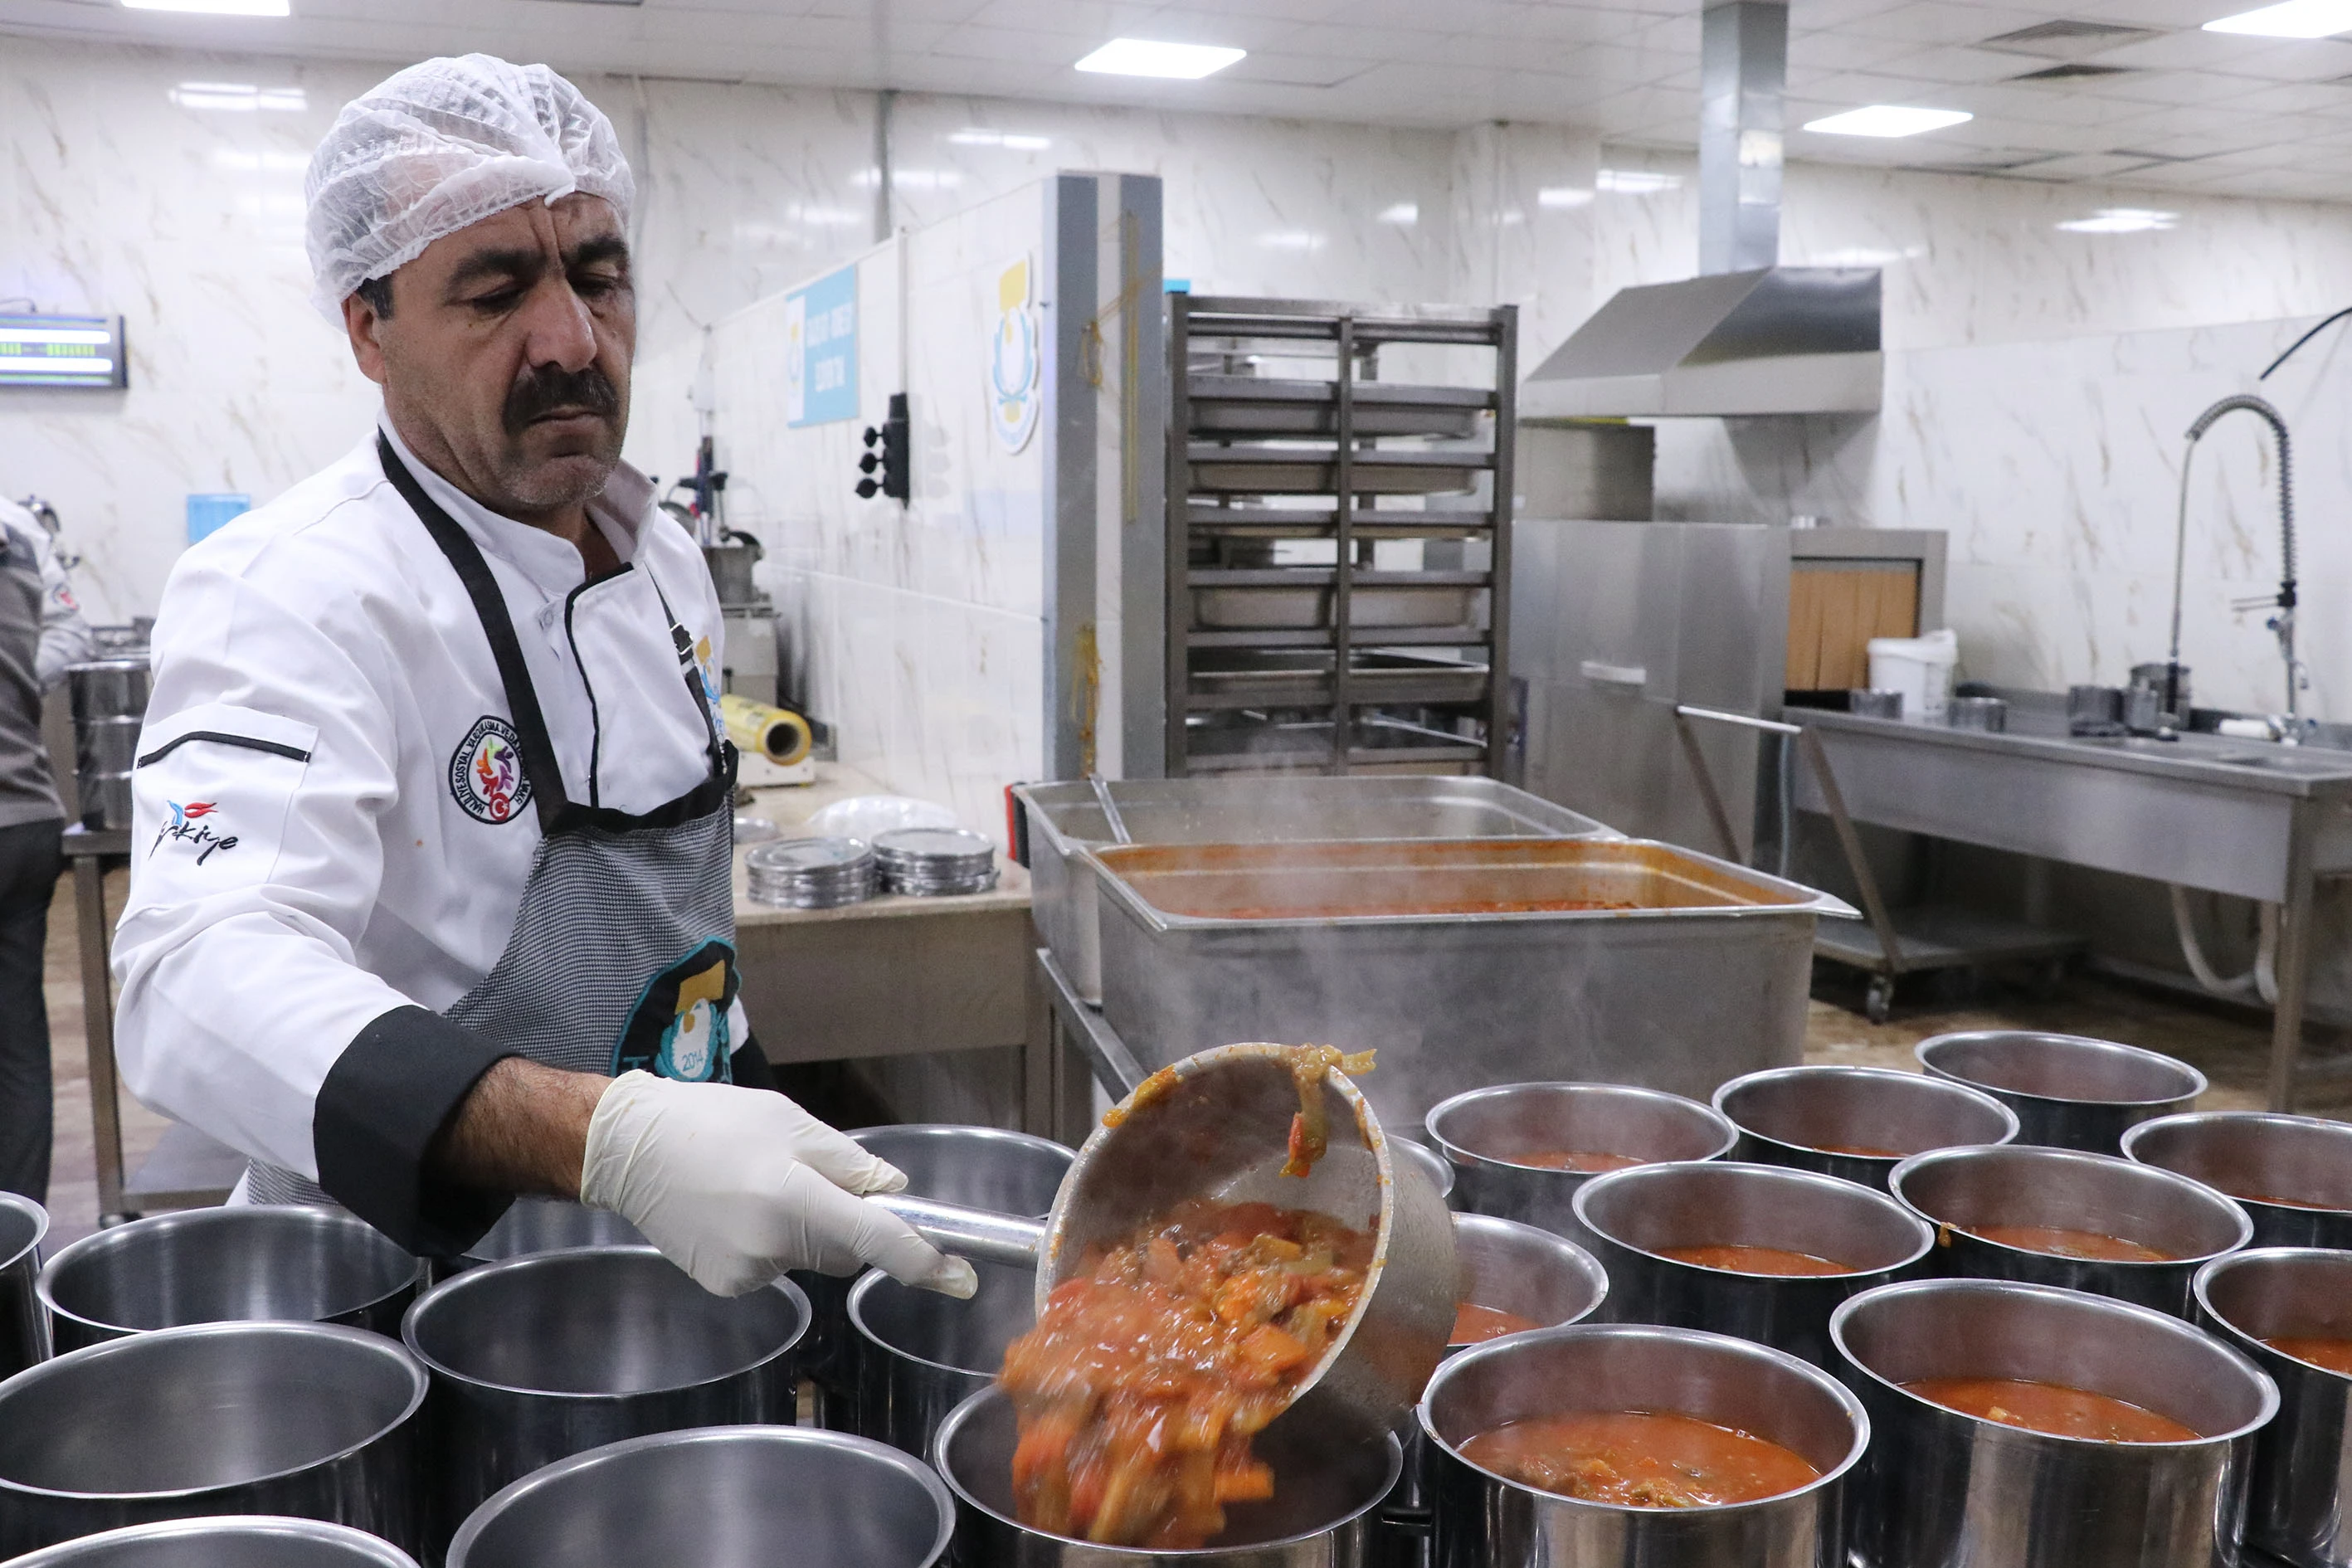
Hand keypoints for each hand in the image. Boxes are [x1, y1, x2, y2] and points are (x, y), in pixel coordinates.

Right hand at [579, 1071, 978, 1298]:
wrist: (629, 1149)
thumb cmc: (712, 1122)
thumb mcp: (790, 1123)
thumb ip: (849, 1164)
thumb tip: (895, 1195)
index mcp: (794, 1198)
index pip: (877, 1240)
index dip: (925, 1262)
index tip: (960, 1278)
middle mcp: (772, 1246)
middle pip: (845, 1248)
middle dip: (847, 1220)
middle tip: (811, 1176)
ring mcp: (746, 1272)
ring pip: (810, 1257)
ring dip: (806, 1228)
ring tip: (758, 1184)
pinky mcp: (725, 1284)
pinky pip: (776, 1265)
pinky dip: (773, 1241)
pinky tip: (737, 1209)